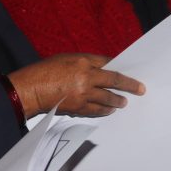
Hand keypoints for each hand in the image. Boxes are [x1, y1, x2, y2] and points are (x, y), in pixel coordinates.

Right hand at [7, 53, 145, 117]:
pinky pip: (97, 110)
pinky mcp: (79, 108)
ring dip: (117, 101)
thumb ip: (84, 63)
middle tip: (140, 89)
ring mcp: (83, 94)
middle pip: (114, 81)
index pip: (107, 63)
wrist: (30, 90)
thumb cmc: (44, 71)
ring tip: (123, 103)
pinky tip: (109, 110)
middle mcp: (86, 77)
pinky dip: (105, 110)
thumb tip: (102, 68)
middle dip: (129, 86)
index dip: (119, 67)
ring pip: (108, 98)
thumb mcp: (65, 59)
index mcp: (82, 61)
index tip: (129, 72)